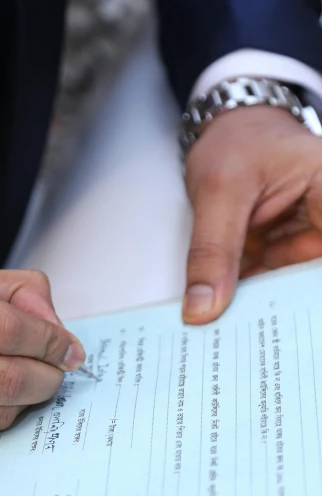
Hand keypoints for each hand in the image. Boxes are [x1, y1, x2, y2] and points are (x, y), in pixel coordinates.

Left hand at [183, 105, 321, 323]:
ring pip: (291, 289)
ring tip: (231, 340)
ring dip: (262, 312)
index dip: (305, 294)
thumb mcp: (218, 193)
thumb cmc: (235, 144)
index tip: (291, 324)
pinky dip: (249, 302)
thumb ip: (212, 251)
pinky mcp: (287, 252)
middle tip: (248, 344)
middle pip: (310, 278)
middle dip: (284, 311)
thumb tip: (202, 309)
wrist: (226, 133)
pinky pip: (272, 285)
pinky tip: (227, 323)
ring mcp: (308, 239)